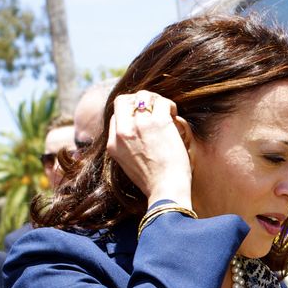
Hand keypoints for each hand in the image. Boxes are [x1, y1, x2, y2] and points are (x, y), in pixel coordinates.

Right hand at [106, 90, 193, 206]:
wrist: (166, 191)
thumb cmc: (155, 183)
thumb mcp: (130, 166)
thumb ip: (129, 148)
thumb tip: (142, 135)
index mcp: (113, 145)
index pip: (116, 116)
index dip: (131, 114)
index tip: (145, 121)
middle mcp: (122, 132)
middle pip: (123, 101)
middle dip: (138, 100)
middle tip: (153, 110)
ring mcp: (139, 125)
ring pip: (143, 96)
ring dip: (156, 100)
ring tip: (166, 113)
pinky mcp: (158, 123)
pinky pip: (162, 102)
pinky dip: (170, 106)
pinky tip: (174, 117)